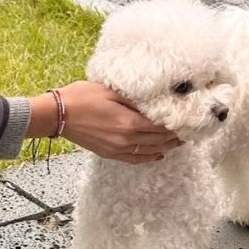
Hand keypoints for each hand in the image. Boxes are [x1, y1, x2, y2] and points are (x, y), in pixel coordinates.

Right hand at [28, 81, 182, 164]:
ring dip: (166, 147)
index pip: (160, 125)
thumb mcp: (110, 89)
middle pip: (158, 139)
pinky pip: (134, 158)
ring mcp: (118, 148)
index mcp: (129, 121)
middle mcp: (127, 138)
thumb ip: (133, 97)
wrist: (58, 114)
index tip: (188, 121)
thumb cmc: (81, 97)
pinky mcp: (109, 152)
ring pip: (149, 150)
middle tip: (189, 132)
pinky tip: (158, 154)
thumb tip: (153, 99)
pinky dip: (149, 157)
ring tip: (179, 142)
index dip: (176, 124)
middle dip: (175, 136)